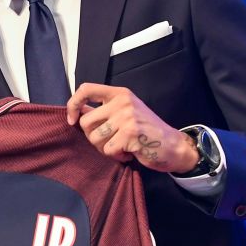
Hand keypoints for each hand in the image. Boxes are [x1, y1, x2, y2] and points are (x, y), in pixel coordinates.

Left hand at [65, 83, 197, 172]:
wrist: (174, 145)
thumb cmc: (146, 130)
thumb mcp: (126, 111)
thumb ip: (104, 110)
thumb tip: (76, 114)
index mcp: (119, 93)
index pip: (86, 89)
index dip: (73, 105)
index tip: (71, 120)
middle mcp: (122, 102)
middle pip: (85, 122)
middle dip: (93, 137)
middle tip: (109, 141)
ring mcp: (127, 118)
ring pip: (94, 138)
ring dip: (104, 148)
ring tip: (120, 147)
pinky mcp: (130, 135)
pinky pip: (108, 150)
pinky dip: (116, 156)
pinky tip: (129, 153)